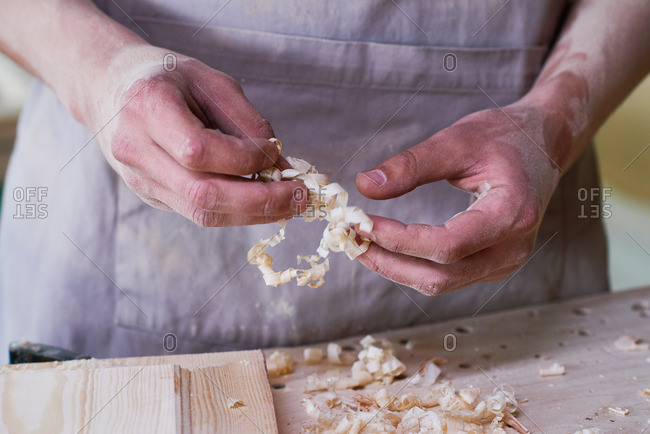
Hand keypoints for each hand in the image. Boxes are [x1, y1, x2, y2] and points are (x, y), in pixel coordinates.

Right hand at [92, 47, 306, 226]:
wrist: (111, 88)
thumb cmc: (166, 78)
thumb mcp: (210, 81)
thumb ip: (246, 121)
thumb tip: (280, 163)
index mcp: (147, 108)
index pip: (199, 151)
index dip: (245, 159)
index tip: (276, 154)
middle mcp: (136, 149)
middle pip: (203, 194)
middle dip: (260, 201)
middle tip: (301, 198)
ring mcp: (139, 178)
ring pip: (202, 212)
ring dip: (253, 214)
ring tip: (290, 205)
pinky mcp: (150, 194)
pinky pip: (198, 212)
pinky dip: (236, 211)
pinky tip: (262, 202)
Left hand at [355, 104, 563, 294]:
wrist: (542, 145)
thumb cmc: (504, 136)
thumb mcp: (458, 140)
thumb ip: (412, 165)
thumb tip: (364, 187)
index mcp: (512, 214)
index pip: (448, 244)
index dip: (400, 240)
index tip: (361, 223)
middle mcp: (513, 248)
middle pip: (441, 275)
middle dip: (389, 261)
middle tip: (351, 238)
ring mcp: (505, 262)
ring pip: (441, 282)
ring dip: (395, 267)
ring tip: (360, 243)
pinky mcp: (492, 265)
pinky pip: (447, 277)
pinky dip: (412, 266)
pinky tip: (386, 247)